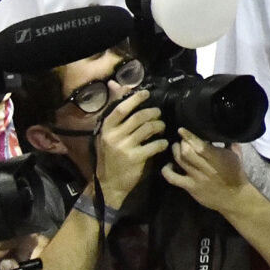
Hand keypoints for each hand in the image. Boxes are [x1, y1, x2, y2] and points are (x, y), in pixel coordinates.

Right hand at [94, 90, 169, 210]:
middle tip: (158, 114)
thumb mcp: (107, 135)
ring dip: (159, 125)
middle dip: (153, 113)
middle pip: (139, 116)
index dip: (136, 98)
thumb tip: (119, 86)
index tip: (146, 93)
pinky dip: (162, 142)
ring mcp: (124, 147)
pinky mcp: (135, 158)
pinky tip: (163, 143)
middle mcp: (113, 136)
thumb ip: (116, 114)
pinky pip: (155, 145)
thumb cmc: (110, 157)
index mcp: (106, 128)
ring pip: (148, 128)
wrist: (108, 184)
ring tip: (161, 128)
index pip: (121, 108)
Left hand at [162, 131, 250, 217]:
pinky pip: (174, 178)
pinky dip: (167, 171)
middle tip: (181, 139)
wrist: (235, 198)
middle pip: (187, 152)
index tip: (181, 129)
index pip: (201, 146)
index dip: (189, 137)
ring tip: (175, 147)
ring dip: (175, 152)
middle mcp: (206, 168)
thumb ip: (229, 143)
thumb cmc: (236, 174)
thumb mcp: (236, 156)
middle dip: (182, 143)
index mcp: (218, 158)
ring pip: (180, 162)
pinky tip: (168, 166)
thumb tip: (223, 131)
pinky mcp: (190, 187)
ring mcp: (197, 178)